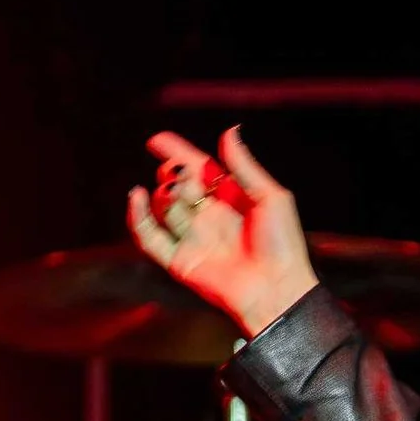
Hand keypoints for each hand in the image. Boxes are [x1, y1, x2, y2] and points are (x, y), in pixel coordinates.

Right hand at [128, 128, 319, 338]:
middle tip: (185, 176)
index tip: (158, 140)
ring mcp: (193, 239)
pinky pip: (149, 237)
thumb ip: (245, 166)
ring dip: (167, 195)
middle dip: (175, 175)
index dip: (177, 153)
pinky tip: (137, 195)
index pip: (198, 170)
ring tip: (178, 193)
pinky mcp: (179, 260)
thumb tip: (229, 131)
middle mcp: (209, 217)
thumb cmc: (282, 245)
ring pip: (165, 207)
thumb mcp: (271, 197)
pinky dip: (137, 217)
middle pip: (178, 185)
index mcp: (231, 200)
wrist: (277, 289)